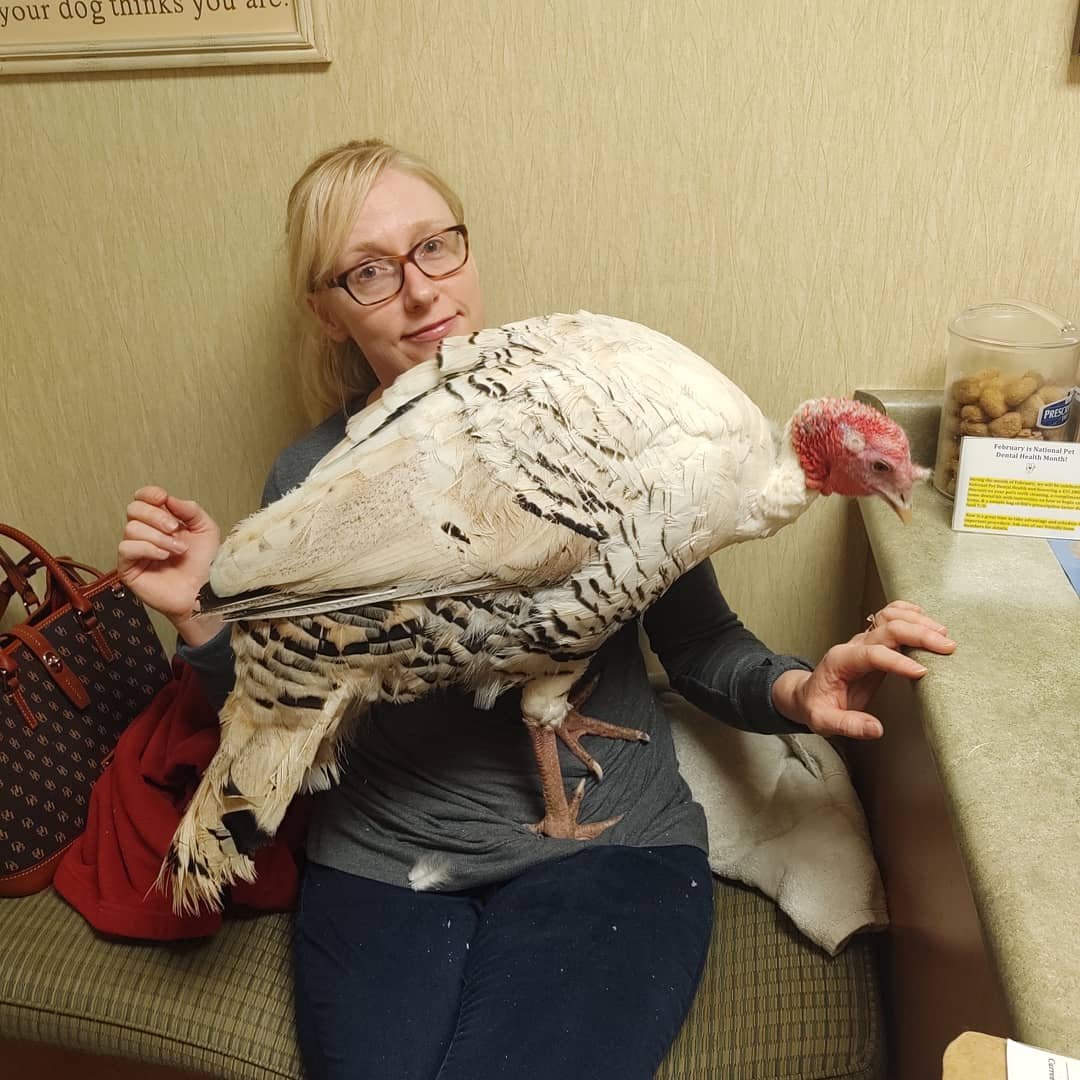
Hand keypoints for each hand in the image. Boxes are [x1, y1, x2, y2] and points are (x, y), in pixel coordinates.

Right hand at [117, 486, 223, 645]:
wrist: (205, 592)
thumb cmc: (205, 565)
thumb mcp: (206, 530)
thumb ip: (190, 510)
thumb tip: (169, 499)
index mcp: (162, 521)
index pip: (143, 498)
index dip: (149, 494)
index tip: (163, 498)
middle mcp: (146, 533)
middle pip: (134, 509)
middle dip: (157, 516)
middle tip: (175, 529)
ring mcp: (136, 550)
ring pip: (131, 528)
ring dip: (158, 537)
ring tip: (176, 550)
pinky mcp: (129, 568)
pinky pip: (127, 548)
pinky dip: (147, 548)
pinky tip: (163, 556)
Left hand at [771, 601, 955, 738]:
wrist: (809, 694)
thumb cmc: (816, 706)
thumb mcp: (824, 721)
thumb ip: (848, 725)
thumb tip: (876, 729)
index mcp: (841, 661)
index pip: (872, 654)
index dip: (897, 661)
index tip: (921, 672)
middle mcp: (854, 645)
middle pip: (886, 628)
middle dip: (917, 634)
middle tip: (947, 647)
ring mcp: (864, 640)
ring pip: (889, 616)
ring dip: (917, 621)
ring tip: (943, 634)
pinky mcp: (875, 642)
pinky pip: (890, 617)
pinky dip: (909, 614)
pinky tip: (926, 620)